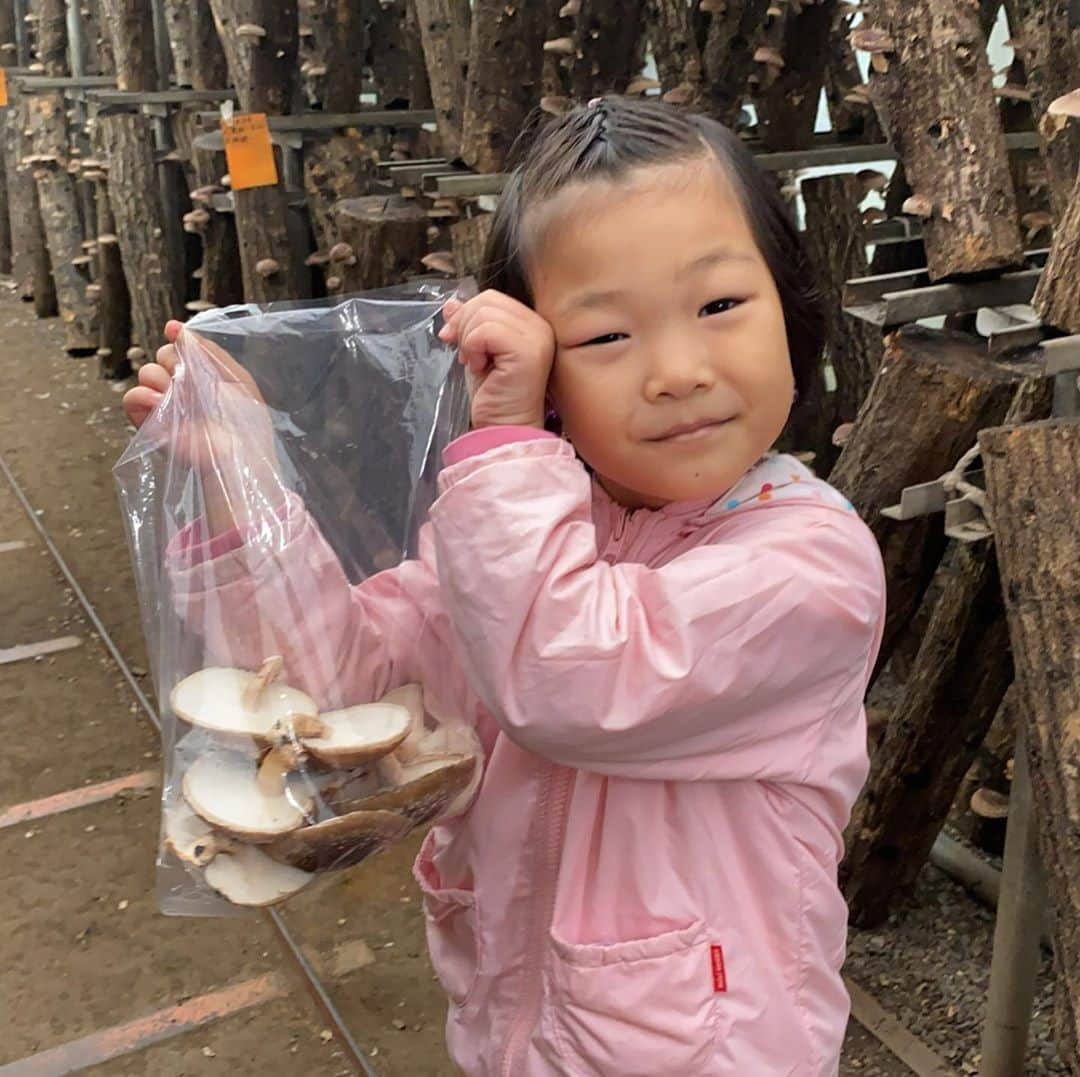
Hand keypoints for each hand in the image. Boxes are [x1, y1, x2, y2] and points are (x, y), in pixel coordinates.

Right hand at [123, 320, 284, 533]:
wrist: (236, 456)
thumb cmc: (243, 421)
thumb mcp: (236, 379)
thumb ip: (209, 352)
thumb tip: (178, 329)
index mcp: (204, 377)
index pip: (181, 347)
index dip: (177, 338)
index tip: (174, 332)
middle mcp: (183, 388)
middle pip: (163, 355)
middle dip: (173, 360)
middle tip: (189, 379)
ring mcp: (165, 405)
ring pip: (147, 372)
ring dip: (161, 377)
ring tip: (178, 395)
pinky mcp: (150, 423)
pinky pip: (131, 397)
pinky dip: (142, 395)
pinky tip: (160, 402)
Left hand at [438, 291, 554, 429]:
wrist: (504, 430)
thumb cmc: (494, 398)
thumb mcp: (475, 354)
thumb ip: (468, 326)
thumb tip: (451, 304)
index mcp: (530, 324)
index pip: (491, 298)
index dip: (466, 315)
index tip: (454, 341)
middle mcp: (540, 327)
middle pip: (487, 300)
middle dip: (464, 325)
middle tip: (464, 355)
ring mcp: (537, 337)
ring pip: (484, 314)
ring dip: (468, 340)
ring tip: (476, 364)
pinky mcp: (528, 351)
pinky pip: (485, 331)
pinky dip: (472, 348)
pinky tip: (480, 368)